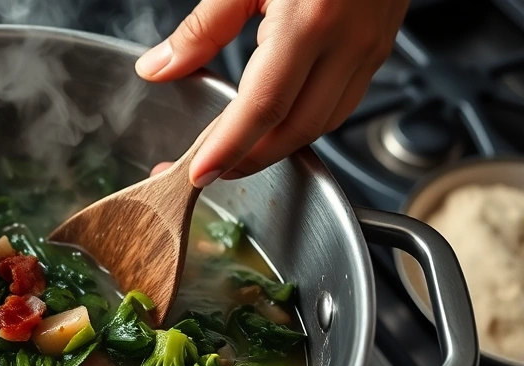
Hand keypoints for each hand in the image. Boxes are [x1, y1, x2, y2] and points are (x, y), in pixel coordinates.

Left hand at [137, 0, 409, 184]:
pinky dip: (304, 124)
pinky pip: (341, 105)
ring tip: (234, 152)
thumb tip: (158, 68)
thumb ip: (202, 28)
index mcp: (311, 20)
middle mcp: (347, 41)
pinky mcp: (378, 47)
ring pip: (323, 125)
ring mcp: (369, 47)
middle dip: (248, 160)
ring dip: (277, 147)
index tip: (199, 173)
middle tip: (208, 170)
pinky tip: (275, 122)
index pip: (263, 106)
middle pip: (295, 130)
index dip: (229, 148)